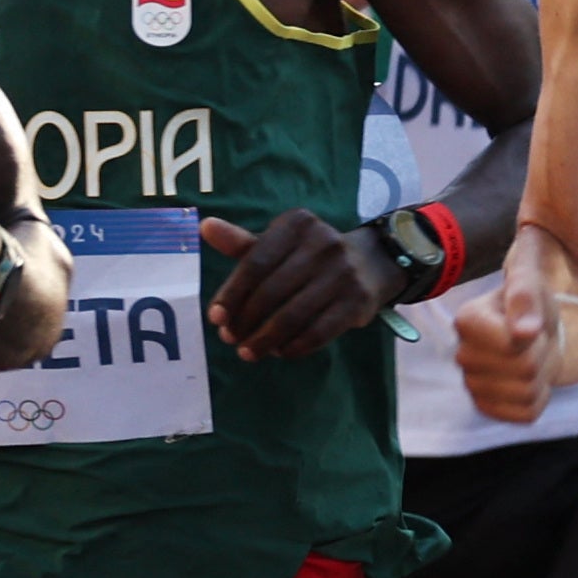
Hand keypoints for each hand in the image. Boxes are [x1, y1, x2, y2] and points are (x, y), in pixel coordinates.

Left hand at [203, 208, 399, 358]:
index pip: (255, 263)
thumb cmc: (310, 256)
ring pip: (293, 315)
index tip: (216, 318)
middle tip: (231, 339)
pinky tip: (280, 352)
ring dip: (265, 340)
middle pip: (271, 292)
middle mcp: (323, 243)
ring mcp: (343, 273)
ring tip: (248, 352)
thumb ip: (242, 243)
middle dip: (245, 321)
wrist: (372, 262)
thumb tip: (205, 227)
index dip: (232, 294)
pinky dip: (294, 346)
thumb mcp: (279, 244)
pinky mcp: (358, 301)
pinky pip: (319, 332)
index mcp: (297, 224)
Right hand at [450, 240, 559, 424]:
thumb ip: (525, 298)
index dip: (533, 334)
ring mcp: (472, 385)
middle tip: (534, 339)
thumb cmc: (529, 303)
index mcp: (467, 322)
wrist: (533, 330)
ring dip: (542, 375)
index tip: (529, 321)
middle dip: (541, 353)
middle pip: (525, 370)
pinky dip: (539, 397)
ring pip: (527, 394)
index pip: (512, 346)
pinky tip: (530, 379)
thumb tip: (524, 331)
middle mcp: (463, 356)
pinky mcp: (487, 407)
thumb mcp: (531, 283)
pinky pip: (527, 414)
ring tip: (533, 356)